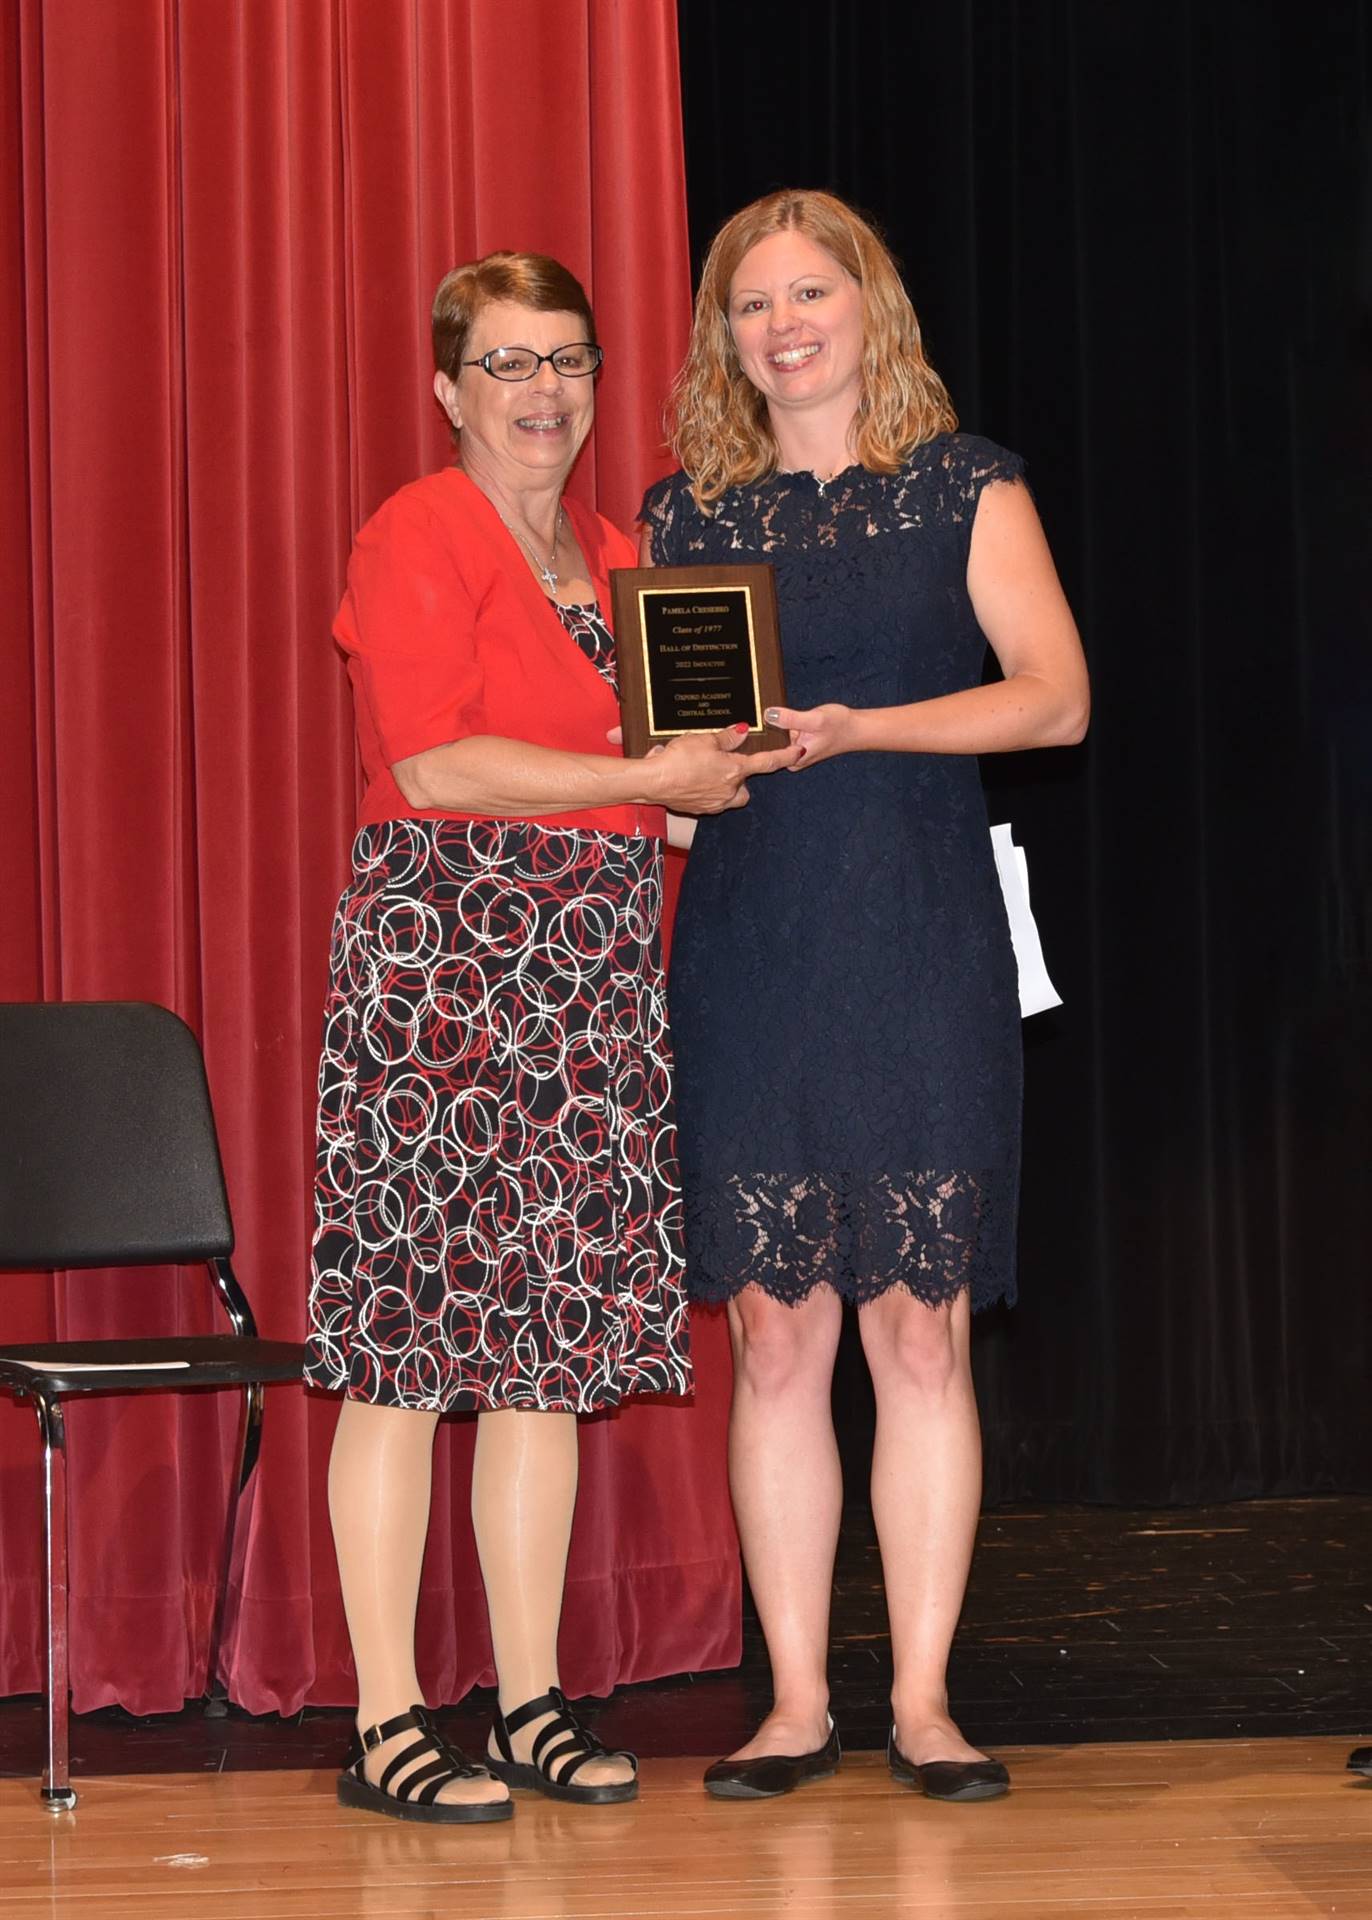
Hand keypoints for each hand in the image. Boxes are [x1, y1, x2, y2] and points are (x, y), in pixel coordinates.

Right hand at [648, 723, 801, 814]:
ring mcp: (715, 803)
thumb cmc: (678, 759)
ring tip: (704, 772)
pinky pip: (712, 801)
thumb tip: (742, 731)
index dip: (786, 756)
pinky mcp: (700, 810)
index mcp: (735, 770)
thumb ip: (726, 738)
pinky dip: (706, 792)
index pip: (768, 762)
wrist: (653, 782)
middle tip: (726, 765)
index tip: (799, 752)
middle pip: (746, 787)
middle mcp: (729, 790)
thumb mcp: (704, 740)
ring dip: (724, 786)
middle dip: (740, 779)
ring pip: (730, 796)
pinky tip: (692, 781)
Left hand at [764, 703, 859, 768]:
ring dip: (774, 725)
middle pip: (767, 744)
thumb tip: (767, 714)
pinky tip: (786, 718)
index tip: (745, 725)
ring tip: (777, 715)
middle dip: (765, 729)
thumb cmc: (839, 725)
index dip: (756, 738)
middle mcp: (790, 760)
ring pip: (774, 737)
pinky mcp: (795, 744)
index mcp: (793, 760)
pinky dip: (782, 724)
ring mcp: (792, 753)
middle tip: (765, 714)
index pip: (765, 753)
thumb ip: (790, 718)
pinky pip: (781, 734)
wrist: (856, 728)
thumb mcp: (814, 719)